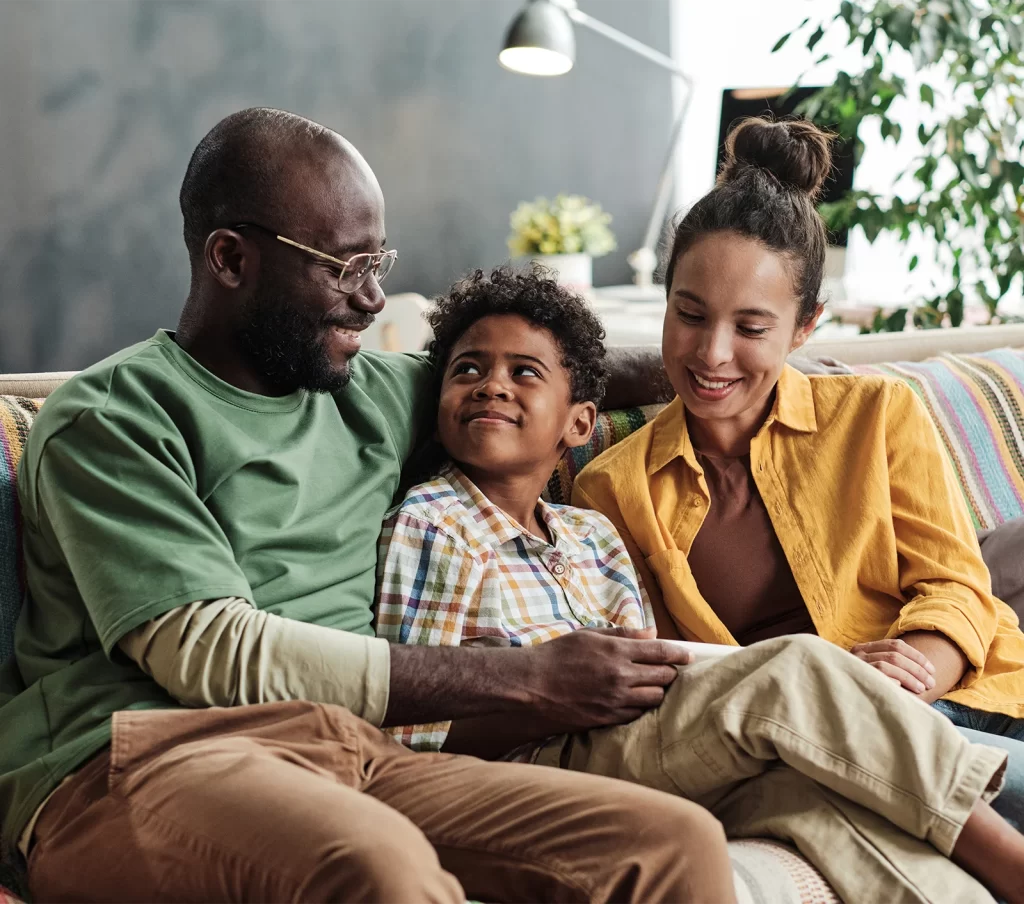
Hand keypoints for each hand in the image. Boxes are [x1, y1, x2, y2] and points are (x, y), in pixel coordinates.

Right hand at [523, 627, 691, 733]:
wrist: (532, 687)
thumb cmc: (556, 656)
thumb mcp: (588, 635)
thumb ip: (622, 634)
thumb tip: (651, 633)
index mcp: (616, 651)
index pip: (661, 652)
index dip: (680, 654)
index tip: (689, 655)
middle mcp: (620, 677)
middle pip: (664, 677)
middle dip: (670, 672)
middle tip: (667, 669)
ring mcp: (616, 700)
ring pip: (655, 698)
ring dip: (658, 691)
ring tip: (652, 686)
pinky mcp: (608, 719)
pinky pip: (638, 715)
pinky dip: (642, 707)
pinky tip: (635, 700)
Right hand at [850, 639, 936, 694]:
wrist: (833, 698)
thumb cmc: (859, 685)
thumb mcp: (871, 669)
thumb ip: (888, 665)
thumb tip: (921, 670)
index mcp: (865, 648)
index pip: (896, 644)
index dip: (917, 656)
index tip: (932, 669)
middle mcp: (859, 652)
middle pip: (895, 655)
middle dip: (917, 669)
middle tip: (931, 682)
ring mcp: (856, 664)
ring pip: (888, 664)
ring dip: (909, 676)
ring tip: (921, 688)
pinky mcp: (854, 676)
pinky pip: (877, 675)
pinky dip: (891, 680)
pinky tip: (901, 689)